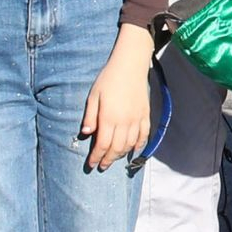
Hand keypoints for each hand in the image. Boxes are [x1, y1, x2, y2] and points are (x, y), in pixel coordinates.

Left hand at [80, 26, 155, 170]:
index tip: (91, 165)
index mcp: (109, 118)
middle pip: (116, 148)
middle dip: (108, 159)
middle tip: (102, 166)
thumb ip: (90, 116)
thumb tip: (86, 134)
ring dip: (121, 154)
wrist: (130, 65)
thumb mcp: (93, 96)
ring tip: (114, 158)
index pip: (102, 145)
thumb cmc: (109, 78)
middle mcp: (124, 122)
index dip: (96, 157)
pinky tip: (133, 150)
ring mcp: (137, 119)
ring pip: (130, 144)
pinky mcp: (146, 115)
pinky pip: (144, 135)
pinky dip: (139, 145)